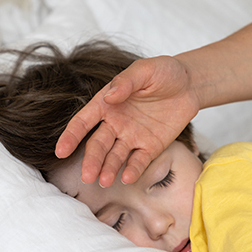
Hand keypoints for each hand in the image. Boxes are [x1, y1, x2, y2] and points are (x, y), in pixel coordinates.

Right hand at [55, 55, 199, 186]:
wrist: (190, 84)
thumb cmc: (163, 72)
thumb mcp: (145, 70)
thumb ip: (126, 82)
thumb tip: (109, 96)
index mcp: (106, 104)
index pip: (83, 122)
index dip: (71, 136)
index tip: (61, 151)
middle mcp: (115, 123)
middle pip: (98, 145)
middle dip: (91, 160)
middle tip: (87, 176)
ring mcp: (132, 137)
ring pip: (115, 156)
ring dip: (108, 169)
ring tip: (104, 181)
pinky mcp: (150, 147)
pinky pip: (139, 161)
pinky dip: (133, 170)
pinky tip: (127, 178)